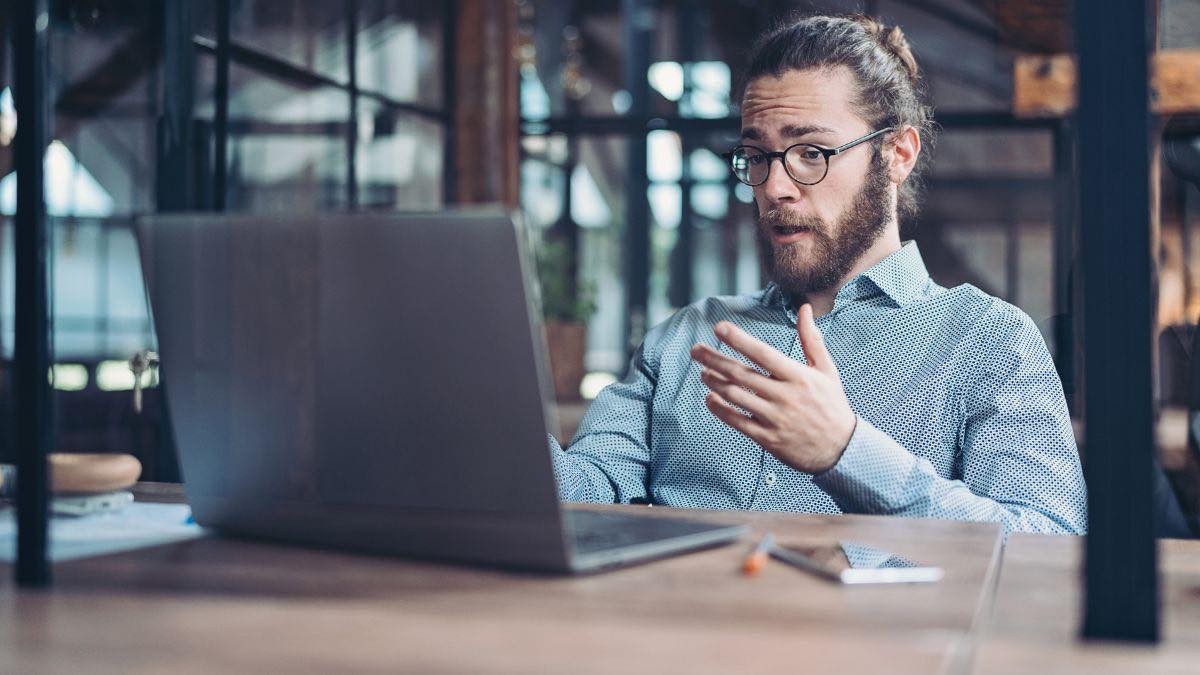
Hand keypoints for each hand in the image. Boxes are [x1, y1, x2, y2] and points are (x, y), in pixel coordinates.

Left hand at [689, 304, 856, 473]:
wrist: (842, 449)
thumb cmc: (832, 405)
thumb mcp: (826, 371)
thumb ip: (811, 339)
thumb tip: (803, 308)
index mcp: (798, 376)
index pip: (763, 354)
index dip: (739, 340)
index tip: (718, 327)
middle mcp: (784, 396)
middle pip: (741, 374)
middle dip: (714, 359)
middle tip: (695, 349)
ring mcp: (775, 418)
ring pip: (735, 396)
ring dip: (714, 382)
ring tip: (703, 372)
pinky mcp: (768, 438)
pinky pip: (737, 421)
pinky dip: (720, 408)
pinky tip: (710, 398)